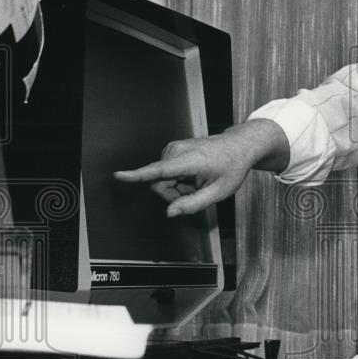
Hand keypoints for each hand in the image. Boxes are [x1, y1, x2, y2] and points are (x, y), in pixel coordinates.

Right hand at [113, 119, 289, 216]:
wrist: (238, 145)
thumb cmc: (231, 167)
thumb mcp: (218, 192)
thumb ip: (192, 204)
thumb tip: (170, 213)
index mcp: (190, 161)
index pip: (158, 170)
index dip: (137, 175)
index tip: (119, 176)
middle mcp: (177, 151)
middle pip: (158, 184)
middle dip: (172, 194)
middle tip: (195, 192)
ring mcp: (173, 148)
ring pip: (161, 179)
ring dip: (177, 187)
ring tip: (197, 181)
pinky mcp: (172, 149)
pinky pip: (165, 172)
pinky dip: (178, 179)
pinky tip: (193, 176)